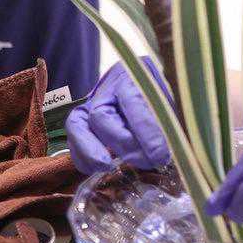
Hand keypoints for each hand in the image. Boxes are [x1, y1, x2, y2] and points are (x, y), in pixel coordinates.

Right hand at [66, 59, 171, 175]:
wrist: (143, 82)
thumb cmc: (158, 92)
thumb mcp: (168, 98)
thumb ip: (166, 119)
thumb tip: (166, 151)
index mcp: (131, 74)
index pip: (134, 101)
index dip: (146, 131)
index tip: (160, 154)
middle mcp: (106, 87)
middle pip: (101, 115)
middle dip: (122, 143)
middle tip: (146, 161)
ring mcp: (89, 103)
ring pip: (79, 125)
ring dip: (92, 151)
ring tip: (109, 166)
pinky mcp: (81, 119)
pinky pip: (73, 138)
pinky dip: (83, 157)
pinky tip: (100, 168)